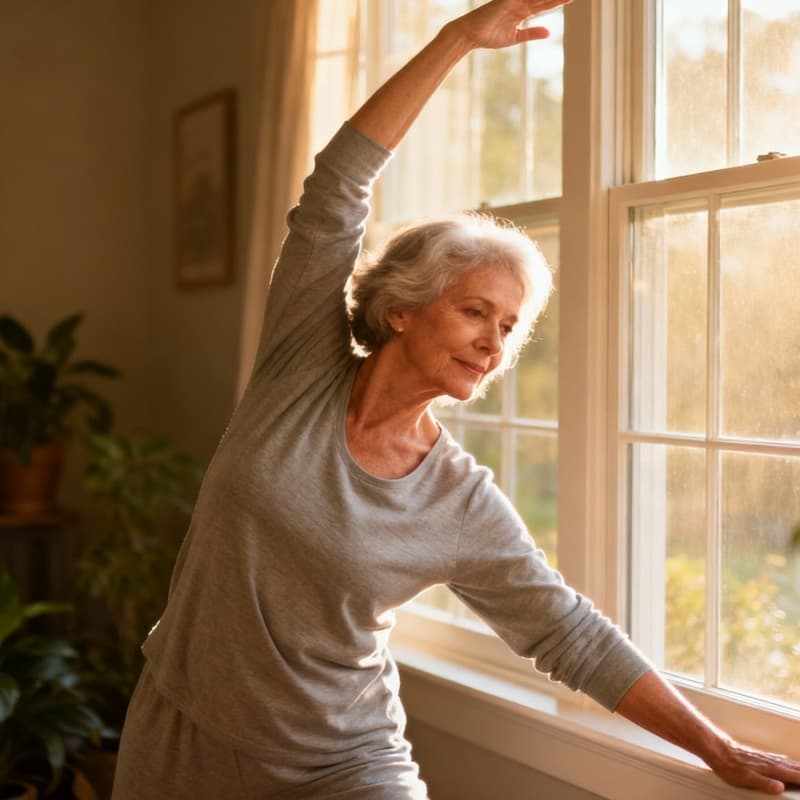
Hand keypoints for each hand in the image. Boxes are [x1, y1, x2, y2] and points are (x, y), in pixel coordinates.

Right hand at [451, 0, 571, 50]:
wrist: (471, 35)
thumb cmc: (489, 36)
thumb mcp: (515, 37)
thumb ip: (532, 33)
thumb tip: (549, 32)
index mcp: (522, 12)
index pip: (544, 5)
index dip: (558, 1)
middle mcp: (520, 3)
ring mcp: (514, 0)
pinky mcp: (508, 0)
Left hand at [706, 740, 799, 794]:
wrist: (718, 750)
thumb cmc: (730, 765)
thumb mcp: (747, 779)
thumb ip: (764, 783)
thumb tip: (780, 787)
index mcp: (769, 768)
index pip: (793, 775)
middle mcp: (769, 761)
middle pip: (792, 767)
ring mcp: (764, 757)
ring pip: (786, 762)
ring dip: (796, 766)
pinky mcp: (758, 755)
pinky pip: (778, 758)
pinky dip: (787, 761)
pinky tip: (785, 760)